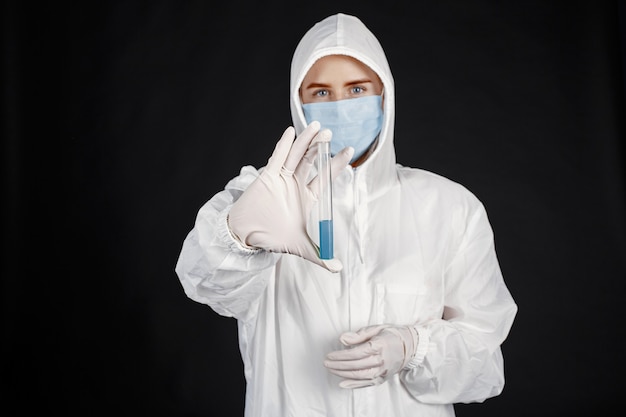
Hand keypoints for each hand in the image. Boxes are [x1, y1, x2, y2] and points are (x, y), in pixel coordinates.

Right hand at [228, 121, 353, 271]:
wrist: (249, 236)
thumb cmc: (274, 238)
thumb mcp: (302, 247)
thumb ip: (321, 256)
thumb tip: (338, 269)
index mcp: (307, 197)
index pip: (325, 177)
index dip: (336, 164)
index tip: (348, 151)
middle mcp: (296, 184)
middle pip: (311, 162)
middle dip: (321, 148)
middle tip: (331, 134)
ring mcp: (282, 178)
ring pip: (296, 156)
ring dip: (306, 141)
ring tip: (317, 127)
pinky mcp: (267, 177)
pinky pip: (277, 158)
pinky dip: (283, 145)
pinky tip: (290, 132)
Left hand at [324, 324, 418, 387]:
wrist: (410, 346)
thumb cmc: (391, 335)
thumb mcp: (376, 329)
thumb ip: (358, 335)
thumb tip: (342, 339)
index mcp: (379, 346)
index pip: (356, 353)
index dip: (341, 356)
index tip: (330, 355)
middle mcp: (381, 360)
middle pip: (355, 365)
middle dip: (338, 365)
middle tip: (326, 363)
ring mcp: (382, 371)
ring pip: (359, 375)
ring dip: (342, 374)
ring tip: (331, 369)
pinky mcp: (383, 378)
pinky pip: (366, 383)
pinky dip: (353, 385)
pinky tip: (343, 383)